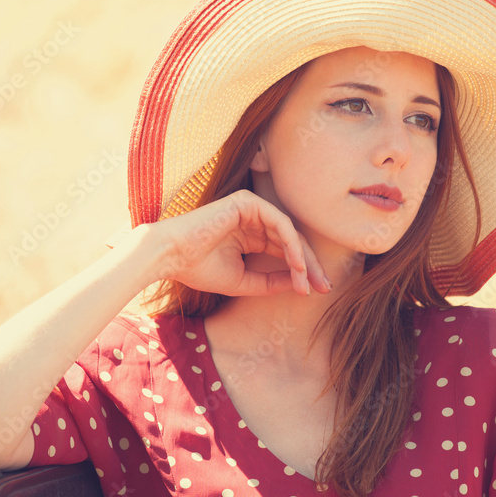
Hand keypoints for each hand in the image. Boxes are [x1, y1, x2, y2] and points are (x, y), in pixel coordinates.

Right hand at [141, 190, 329, 296]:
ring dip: (303, 258)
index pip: (284, 252)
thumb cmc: (200, 269)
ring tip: (309, 280)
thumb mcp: (243, 282)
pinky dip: (291, 244)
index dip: (300, 273)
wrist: (171, 256)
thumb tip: (300, 285)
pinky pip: (279, 223)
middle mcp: (254, 221)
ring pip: (289, 233)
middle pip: (292, 242)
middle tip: (324, 287)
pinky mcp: (248, 203)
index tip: (313, 293)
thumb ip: (270, 282)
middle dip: (309, 266)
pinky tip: (297, 265)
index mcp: (251, 237)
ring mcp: (251, 210)